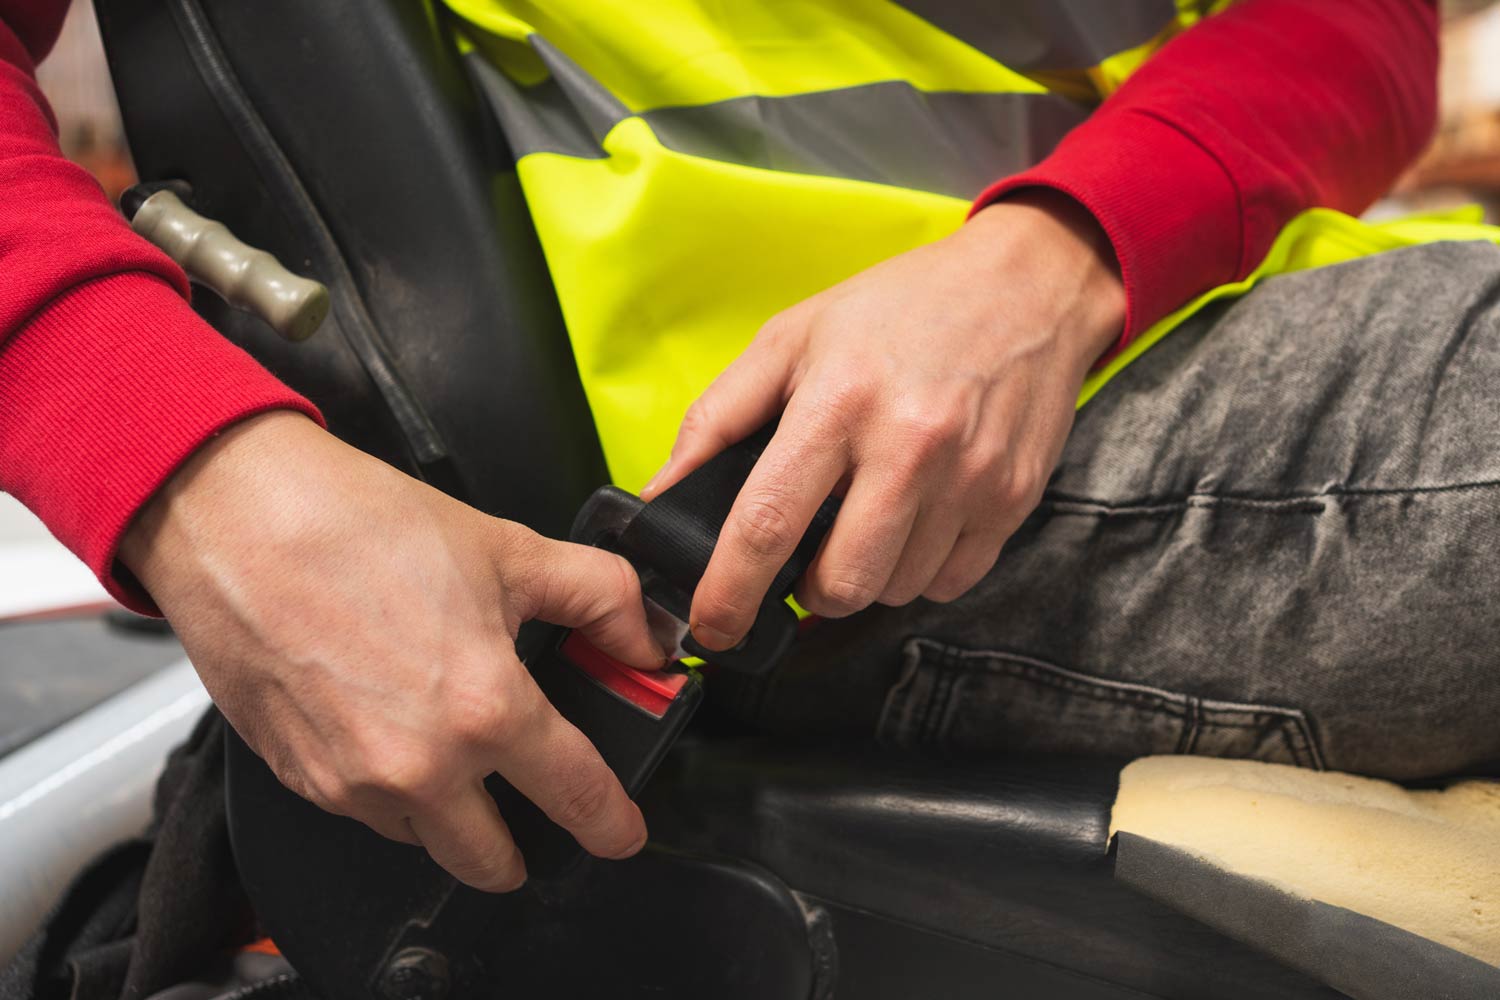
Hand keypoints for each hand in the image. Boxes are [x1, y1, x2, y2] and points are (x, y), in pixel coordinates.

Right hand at [120, 412, 665, 891]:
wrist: (239, 518)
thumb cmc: (359, 527)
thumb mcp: (512, 549)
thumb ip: (601, 599)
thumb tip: (645, 639)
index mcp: (485, 710)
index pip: (578, 796)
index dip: (612, 822)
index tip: (620, 831)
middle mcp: (420, 764)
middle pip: (493, 860)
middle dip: (523, 847)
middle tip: (534, 813)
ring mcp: (352, 781)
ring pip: (425, 839)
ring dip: (450, 816)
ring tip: (453, 750)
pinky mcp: (300, 779)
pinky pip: (365, 813)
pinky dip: (390, 790)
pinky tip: (392, 729)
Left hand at [642, 190, 1125, 649]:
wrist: (1029, 284)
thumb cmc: (900, 307)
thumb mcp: (793, 336)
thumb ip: (719, 417)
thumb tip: (663, 492)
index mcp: (839, 400)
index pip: (767, 524)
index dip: (729, 592)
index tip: (712, 625)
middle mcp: (909, 445)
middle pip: (841, 583)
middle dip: (809, 591)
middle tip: (808, 556)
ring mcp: (970, 478)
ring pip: (895, 590)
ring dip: (868, 575)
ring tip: (869, 517)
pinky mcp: (1014, 499)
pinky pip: (949, 582)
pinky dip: (920, 570)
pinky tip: (916, 519)